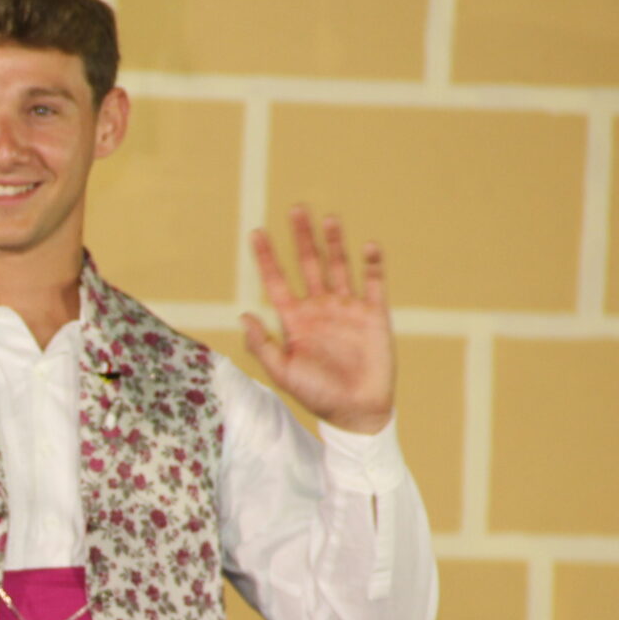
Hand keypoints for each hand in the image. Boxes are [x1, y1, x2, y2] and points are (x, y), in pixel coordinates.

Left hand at [244, 207, 393, 435]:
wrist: (355, 411)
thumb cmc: (316, 394)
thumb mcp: (282, 372)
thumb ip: (262, 345)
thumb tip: (243, 315)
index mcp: (295, 319)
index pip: (277, 281)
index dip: (266, 257)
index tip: (255, 232)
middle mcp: (320, 307)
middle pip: (309, 264)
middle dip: (301, 238)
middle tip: (296, 208)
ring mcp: (348, 308)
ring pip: (340, 266)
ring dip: (334, 242)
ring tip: (328, 218)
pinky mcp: (375, 314)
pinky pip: (375, 284)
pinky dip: (373, 264)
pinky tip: (368, 245)